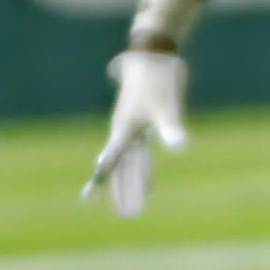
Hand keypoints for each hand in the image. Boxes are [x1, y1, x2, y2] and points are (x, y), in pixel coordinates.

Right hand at [82, 50, 189, 216]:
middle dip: (124, 190)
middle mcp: (126, 130)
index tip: (88, 198)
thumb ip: (172, 127)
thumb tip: (180, 145)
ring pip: (131, 162)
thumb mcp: (169, 105)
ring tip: (134, 205)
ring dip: (132, 182)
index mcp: (125, 129)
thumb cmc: (159, 79)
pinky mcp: (144, 122)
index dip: (102, 179)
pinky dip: (141, 169)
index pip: (112, 160)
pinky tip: (145, 179)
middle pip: (123, 166)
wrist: (154, 54)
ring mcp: (134, 127)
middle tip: (127, 215)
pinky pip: (140, 153)